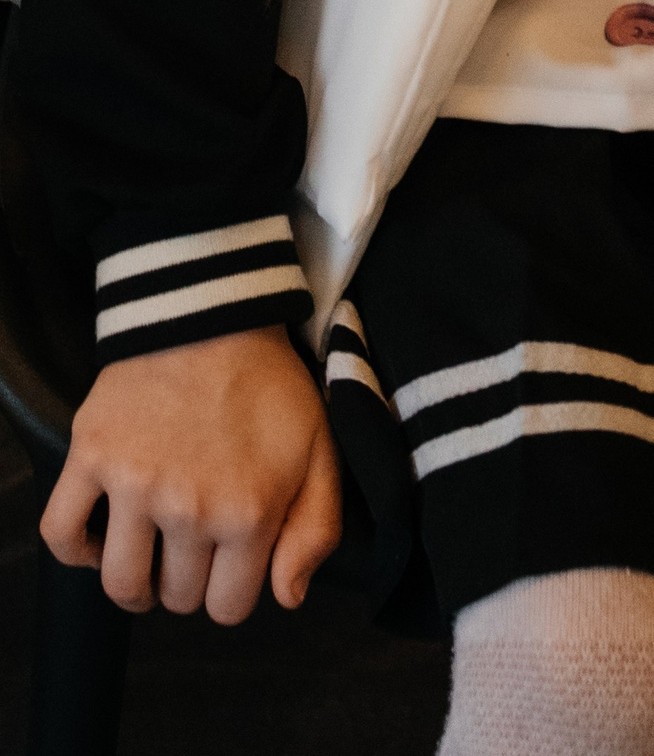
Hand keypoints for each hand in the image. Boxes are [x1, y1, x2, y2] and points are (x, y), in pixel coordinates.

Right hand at [41, 326, 340, 621]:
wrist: (214, 316)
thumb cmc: (268, 386)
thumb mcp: (319, 451)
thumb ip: (316, 530)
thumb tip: (287, 598)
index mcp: (248, 511)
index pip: (228, 607)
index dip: (231, 589)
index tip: (232, 558)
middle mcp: (189, 507)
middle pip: (176, 597)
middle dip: (188, 578)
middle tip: (196, 537)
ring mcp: (134, 483)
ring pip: (121, 582)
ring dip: (136, 578)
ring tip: (152, 549)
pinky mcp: (92, 456)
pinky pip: (63, 533)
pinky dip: (78, 549)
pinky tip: (104, 536)